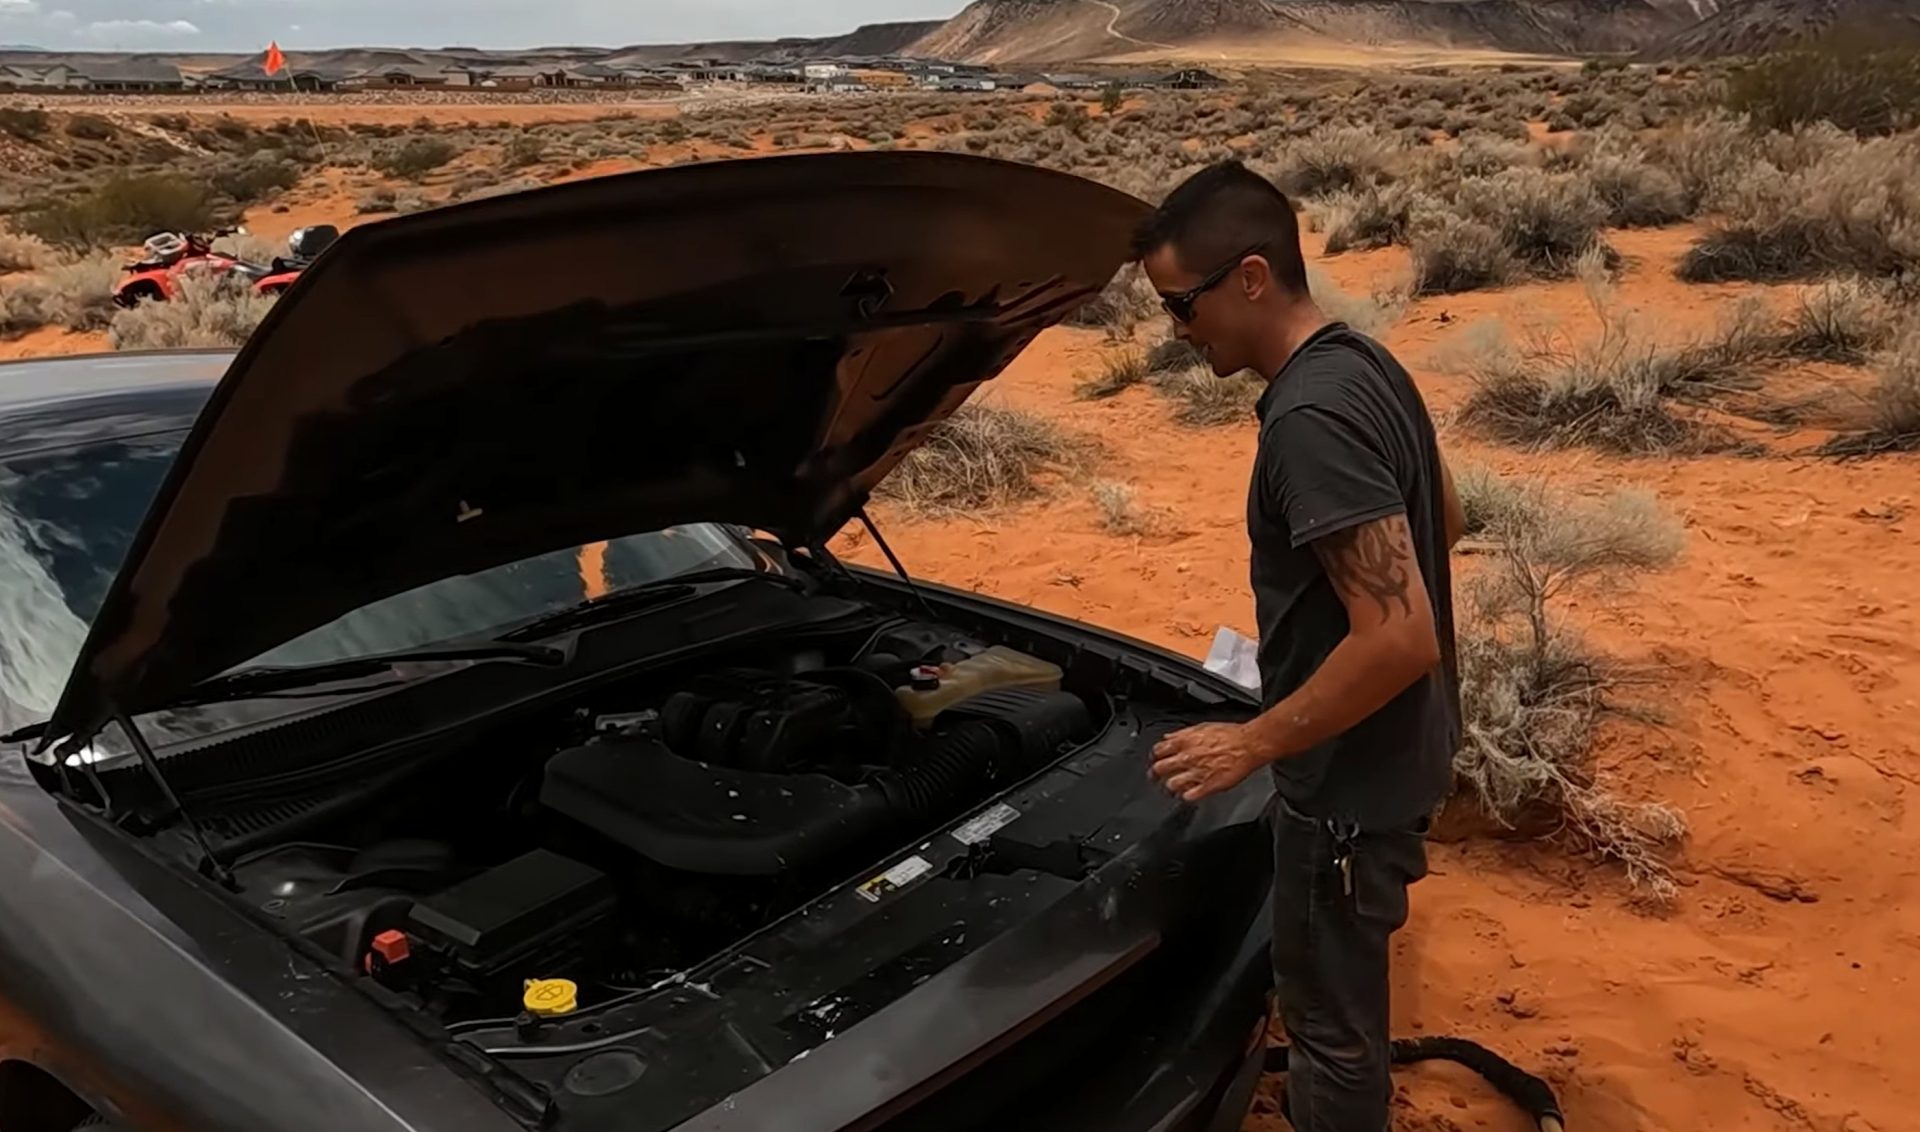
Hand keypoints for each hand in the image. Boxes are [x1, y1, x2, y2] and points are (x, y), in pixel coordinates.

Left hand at [1150, 722, 1270, 802]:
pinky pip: (1189, 797)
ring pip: (1171, 785)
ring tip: (1170, 789)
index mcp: (1184, 742)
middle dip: (1154, 775)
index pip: (1157, 751)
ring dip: (1169, 788)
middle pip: (1159, 770)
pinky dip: (1185, 797)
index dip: (1154, 757)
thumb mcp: (1202, 727)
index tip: (1155, 761)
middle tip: (1155, 778)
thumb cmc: (1231, 735)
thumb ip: (1182, 734)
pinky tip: (1187, 795)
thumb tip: (1168, 738)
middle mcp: (1187, 758)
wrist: (1249, 745)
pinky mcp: (1208, 786)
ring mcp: (1197, 773)